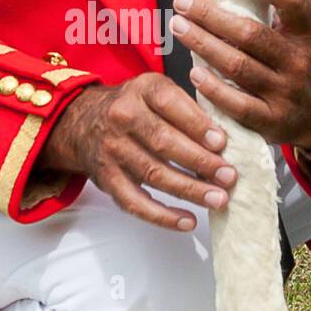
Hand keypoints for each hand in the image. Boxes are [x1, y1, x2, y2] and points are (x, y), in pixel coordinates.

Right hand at [36, 74, 237, 231]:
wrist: (82, 122)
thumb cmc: (132, 107)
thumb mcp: (155, 90)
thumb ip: (186, 107)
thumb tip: (221, 141)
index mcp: (142, 90)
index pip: (170, 104)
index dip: (197, 125)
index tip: (221, 143)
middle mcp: (123, 117)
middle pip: (164, 143)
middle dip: (201, 162)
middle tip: (228, 176)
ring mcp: (112, 149)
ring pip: (154, 174)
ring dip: (189, 190)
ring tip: (217, 199)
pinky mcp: (107, 178)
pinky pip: (135, 202)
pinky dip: (163, 215)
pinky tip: (187, 220)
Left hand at [168, 0, 310, 154]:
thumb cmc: (309, 65)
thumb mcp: (307, 35)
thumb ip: (280, 15)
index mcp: (310, 34)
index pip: (293, 2)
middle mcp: (300, 62)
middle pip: (251, 34)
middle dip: (212, 16)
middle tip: (183, 1)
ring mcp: (287, 94)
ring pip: (238, 66)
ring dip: (203, 45)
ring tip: (178, 26)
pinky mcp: (274, 122)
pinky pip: (238, 105)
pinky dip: (214, 89)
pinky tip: (195, 73)